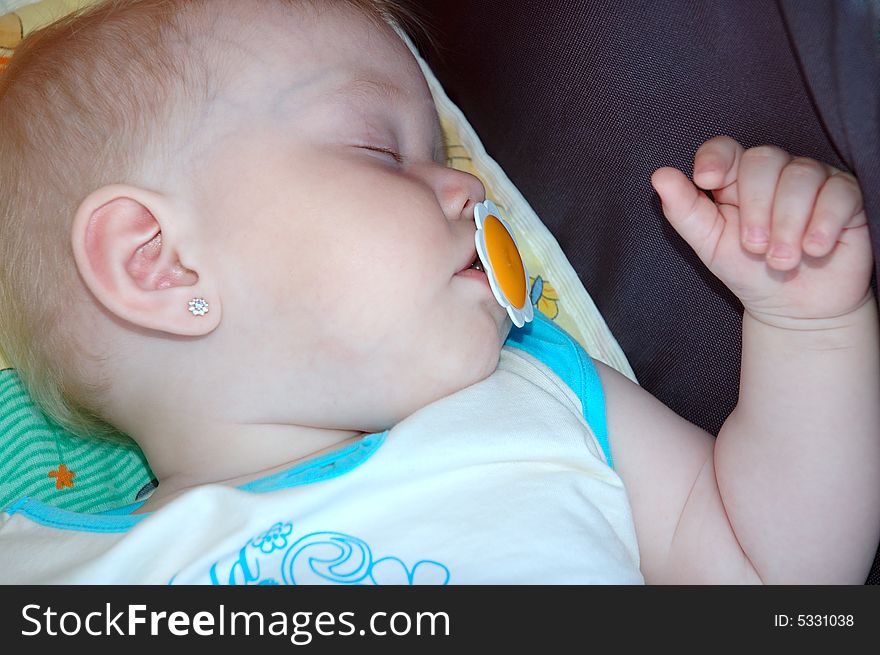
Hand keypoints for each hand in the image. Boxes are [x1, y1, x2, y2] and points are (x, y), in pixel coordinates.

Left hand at [650, 136, 872, 323]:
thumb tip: (660, 176)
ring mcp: (813, 180)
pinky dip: (822, 224)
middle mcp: (775, 172)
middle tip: (754, 248)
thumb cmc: (749, 272)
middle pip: (763, 159)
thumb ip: (684, 211)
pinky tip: (813, 249)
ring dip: (787, 223)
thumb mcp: (709, 244)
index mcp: (736, 179)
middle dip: (756, 207)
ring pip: (801, 175)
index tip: (705, 181)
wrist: (794, 308)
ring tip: (781, 260)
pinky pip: (838, 192)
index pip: (725, 149)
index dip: (715, 158)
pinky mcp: (847, 196)